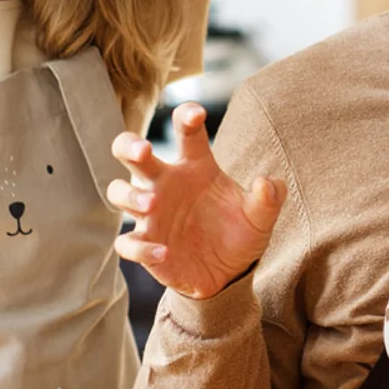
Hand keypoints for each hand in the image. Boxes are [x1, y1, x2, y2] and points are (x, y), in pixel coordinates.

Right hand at [107, 103, 284, 299]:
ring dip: (130, 195)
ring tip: (152, 203)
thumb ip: (269, 199)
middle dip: (131, 146)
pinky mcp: (145, 244)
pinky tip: (164, 252)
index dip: (187, 117)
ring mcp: (151, 214)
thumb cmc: (240, 233)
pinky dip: (141, 247)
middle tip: (144, 150)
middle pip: (132, 153)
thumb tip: (268, 182)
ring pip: (119, 192)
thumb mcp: (260, 218)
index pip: (187, 133)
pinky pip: (128, 242)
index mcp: (196, 167)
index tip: (196, 114)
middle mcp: (167, 184)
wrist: (228, 274)